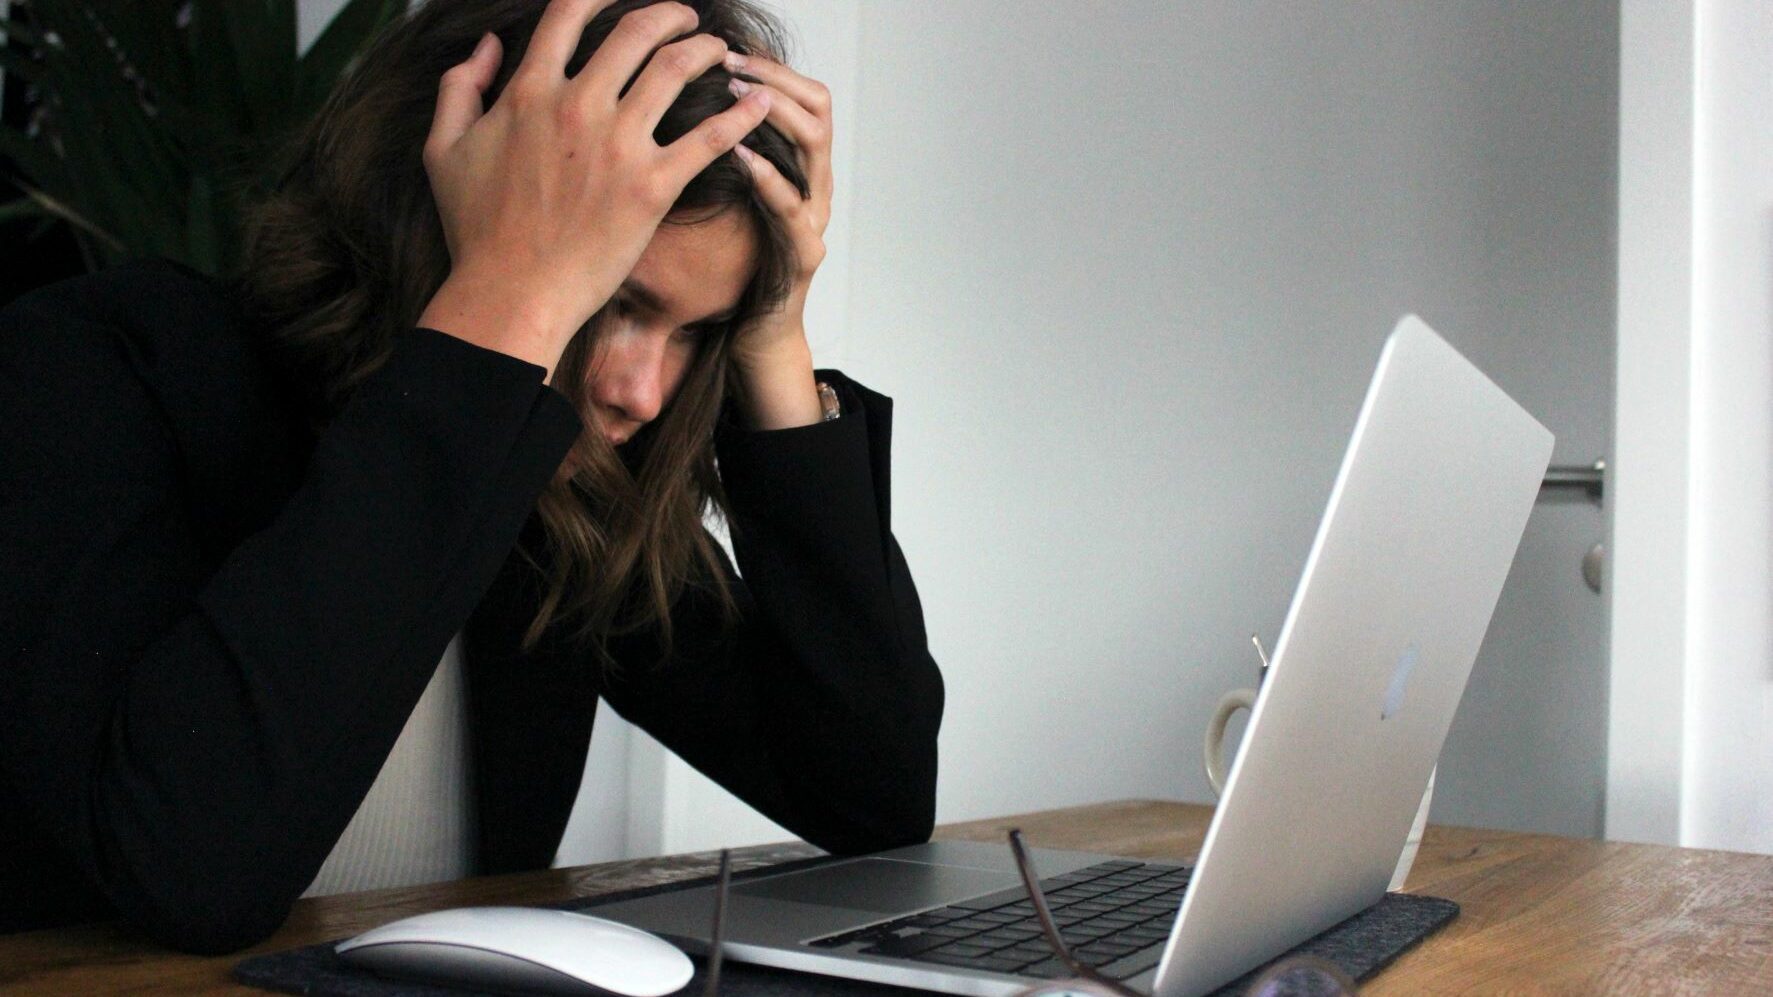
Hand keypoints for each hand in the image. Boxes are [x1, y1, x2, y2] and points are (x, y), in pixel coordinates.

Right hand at [417, 0, 773, 379]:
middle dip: (670, 15)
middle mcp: (577, 106)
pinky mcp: (652, 188)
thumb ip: (460, 87)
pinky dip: (740, 114)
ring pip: (676, 70)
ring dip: (706, 50)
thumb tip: (488, 46)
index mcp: (529, 92)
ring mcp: (618, 146)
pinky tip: (759, 102)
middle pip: (636, 31)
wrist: (511, 293)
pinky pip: (708, 138)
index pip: (570, 14)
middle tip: (688, 18)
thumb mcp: (444, 150)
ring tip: (721, 51)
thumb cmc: (477, 231)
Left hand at [725, 53, 833, 428]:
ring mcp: (814, 218)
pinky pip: (792, 207)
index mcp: (797, 167)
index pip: (802, 93)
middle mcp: (815, 185)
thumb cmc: (732, 267)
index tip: (728, 46)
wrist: (754, 336)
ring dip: (774, 113)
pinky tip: (739, 155)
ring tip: (734, 95)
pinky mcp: (804, 255)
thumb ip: (712, 154)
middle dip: (773, 77)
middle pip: (817, 106)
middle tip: (728, 61)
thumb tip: (671, 101)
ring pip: (815, 146)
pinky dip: (767, 176)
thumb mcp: (721, 198)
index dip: (770, 65)